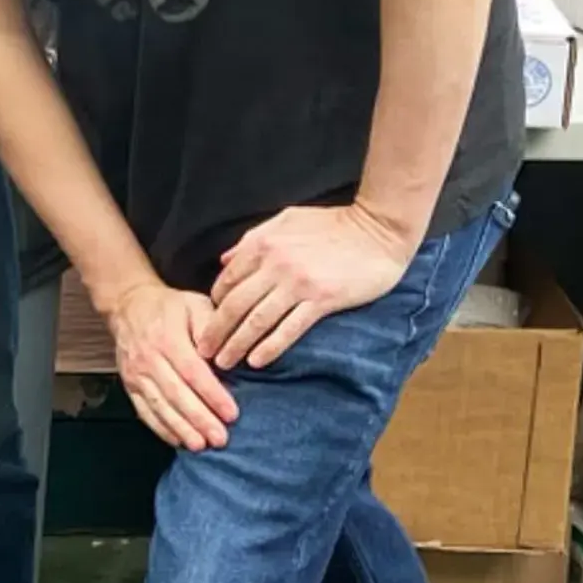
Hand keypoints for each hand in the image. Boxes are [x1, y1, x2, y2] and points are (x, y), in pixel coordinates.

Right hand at [103, 280, 237, 451]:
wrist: (129, 305)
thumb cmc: (170, 308)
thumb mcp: (195, 305)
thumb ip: (210, 329)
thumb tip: (223, 356)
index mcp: (167, 338)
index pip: (192, 371)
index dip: (212, 395)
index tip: (231, 413)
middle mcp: (149, 358)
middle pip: (176, 394)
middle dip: (200, 419)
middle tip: (221, 438)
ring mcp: (136, 374)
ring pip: (159, 406)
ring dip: (181, 428)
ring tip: (201, 445)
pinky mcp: (130, 385)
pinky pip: (144, 411)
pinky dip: (161, 428)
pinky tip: (178, 441)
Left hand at [204, 203, 418, 370]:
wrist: (379, 229)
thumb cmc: (333, 223)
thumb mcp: (286, 219)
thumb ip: (252, 239)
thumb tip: (224, 260)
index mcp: (263, 244)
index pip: (227, 280)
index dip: (213, 305)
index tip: (206, 323)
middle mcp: (275, 264)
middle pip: (235, 304)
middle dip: (216, 331)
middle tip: (203, 352)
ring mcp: (298, 283)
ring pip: (257, 320)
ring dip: (237, 344)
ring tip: (224, 363)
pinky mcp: (322, 299)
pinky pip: (289, 328)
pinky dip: (270, 347)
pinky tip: (257, 361)